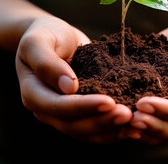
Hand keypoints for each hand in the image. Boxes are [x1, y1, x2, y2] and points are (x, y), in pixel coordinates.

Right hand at [15, 16, 131, 142]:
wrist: (54, 37)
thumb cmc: (45, 34)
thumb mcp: (38, 41)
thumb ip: (47, 62)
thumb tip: (69, 86)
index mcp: (33, 94)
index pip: (58, 107)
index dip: (83, 107)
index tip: (108, 101)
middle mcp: (47, 111)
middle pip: (74, 125)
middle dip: (102, 121)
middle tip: (127, 114)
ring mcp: (64, 116)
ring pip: (87, 133)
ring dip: (111, 130)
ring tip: (134, 123)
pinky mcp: (81, 114)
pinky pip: (96, 130)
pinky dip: (114, 131)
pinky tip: (134, 128)